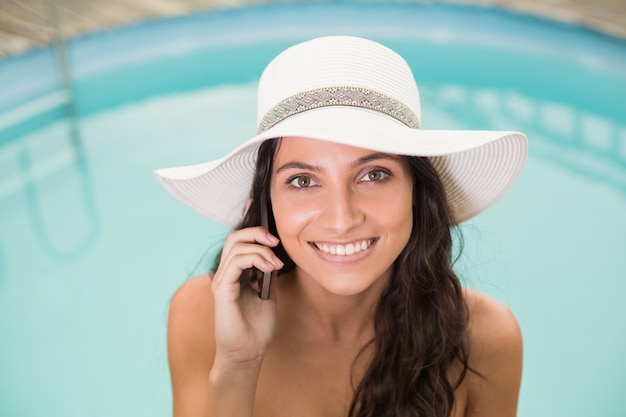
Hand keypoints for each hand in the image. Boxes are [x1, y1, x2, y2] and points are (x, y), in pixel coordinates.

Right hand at [210, 227, 282, 368]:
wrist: (249, 353)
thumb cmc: (256, 328)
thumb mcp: (268, 293)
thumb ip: (268, 273)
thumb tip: (276, 254)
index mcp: (234, 274)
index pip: (239, 242)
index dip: (257, 234)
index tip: (277, 241)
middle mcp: (224, 274)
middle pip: (234, 237)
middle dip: (257, 233)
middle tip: (276, 242)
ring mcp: (221, 281)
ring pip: (235, 247)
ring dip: (261, 250)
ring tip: (276, 264)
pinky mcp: (222, 290)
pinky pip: (235, 263)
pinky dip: (255, 259)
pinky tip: (269, 268)